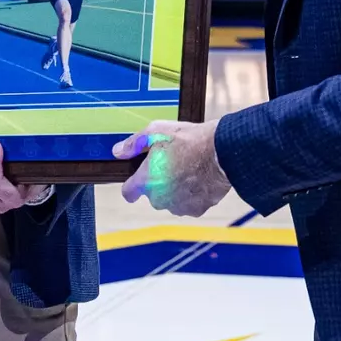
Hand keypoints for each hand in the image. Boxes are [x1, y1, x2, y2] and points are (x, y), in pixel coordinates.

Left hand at [114, 119, 229, 217]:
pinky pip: (189, 204)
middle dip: (159, 183)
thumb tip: (118, 151)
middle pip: (153, 195)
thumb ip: (134, 143)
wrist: (222, 152)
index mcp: (147, 181)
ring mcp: (179, 206)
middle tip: (173, 164)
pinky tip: (200, 178)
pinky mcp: (196, 209)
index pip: (128, 193)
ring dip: (176, 189)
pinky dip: (193, 195)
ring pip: (172, 200)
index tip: (138, 180)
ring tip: (189, 169)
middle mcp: (160, 198)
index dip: (132, 185)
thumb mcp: (157, 131)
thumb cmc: (190, 140)